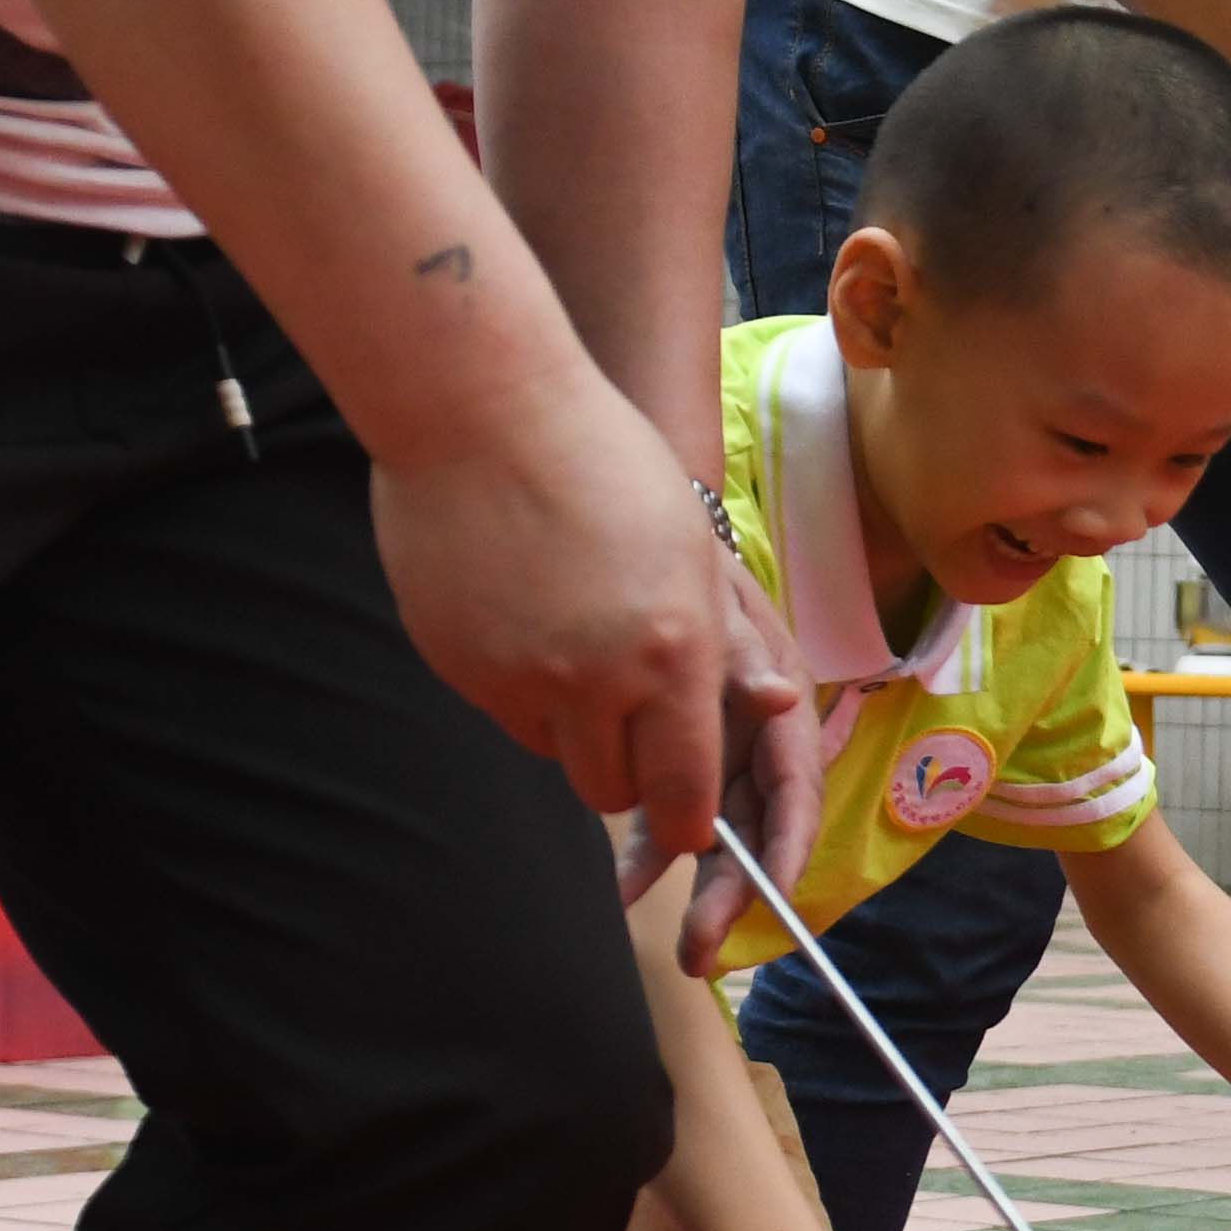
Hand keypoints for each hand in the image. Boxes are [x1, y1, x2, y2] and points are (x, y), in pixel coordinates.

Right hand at [369, 355, 742, 836]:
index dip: (688, 819)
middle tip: (636, 721)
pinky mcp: (458, 667)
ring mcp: (517, 678)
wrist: (481, 410)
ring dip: (576, 729)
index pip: (685, 794)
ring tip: (580, 645)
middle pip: (615, 792)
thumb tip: (772, 710)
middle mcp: (595, 682)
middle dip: (632, 773)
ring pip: (556, 755)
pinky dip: (522, 691)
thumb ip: (722, 645)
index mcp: (673, 655)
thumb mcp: (691, 549)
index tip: (689, 818)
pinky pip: (503, 712)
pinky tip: (526, 618)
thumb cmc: (606, 463)